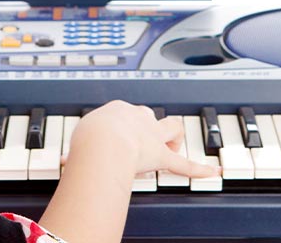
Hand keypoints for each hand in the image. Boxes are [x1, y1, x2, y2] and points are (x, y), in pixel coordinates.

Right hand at [65, 100, 219, 177]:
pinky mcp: (162, 157)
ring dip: (173, 139)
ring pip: (171, 129)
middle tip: (141, 141)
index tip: (115, 135)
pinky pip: (184, 164)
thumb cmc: (89, 139)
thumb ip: (79, 147)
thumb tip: (68, 162)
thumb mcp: (79, 135)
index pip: (124, 115)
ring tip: (172, 148)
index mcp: (117, 110)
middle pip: (149, 117)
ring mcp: (153, 136)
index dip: (122, 127)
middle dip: (149, 127)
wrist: (102, 143)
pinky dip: (199, 169)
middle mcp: (138, 118)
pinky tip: (212, 171)